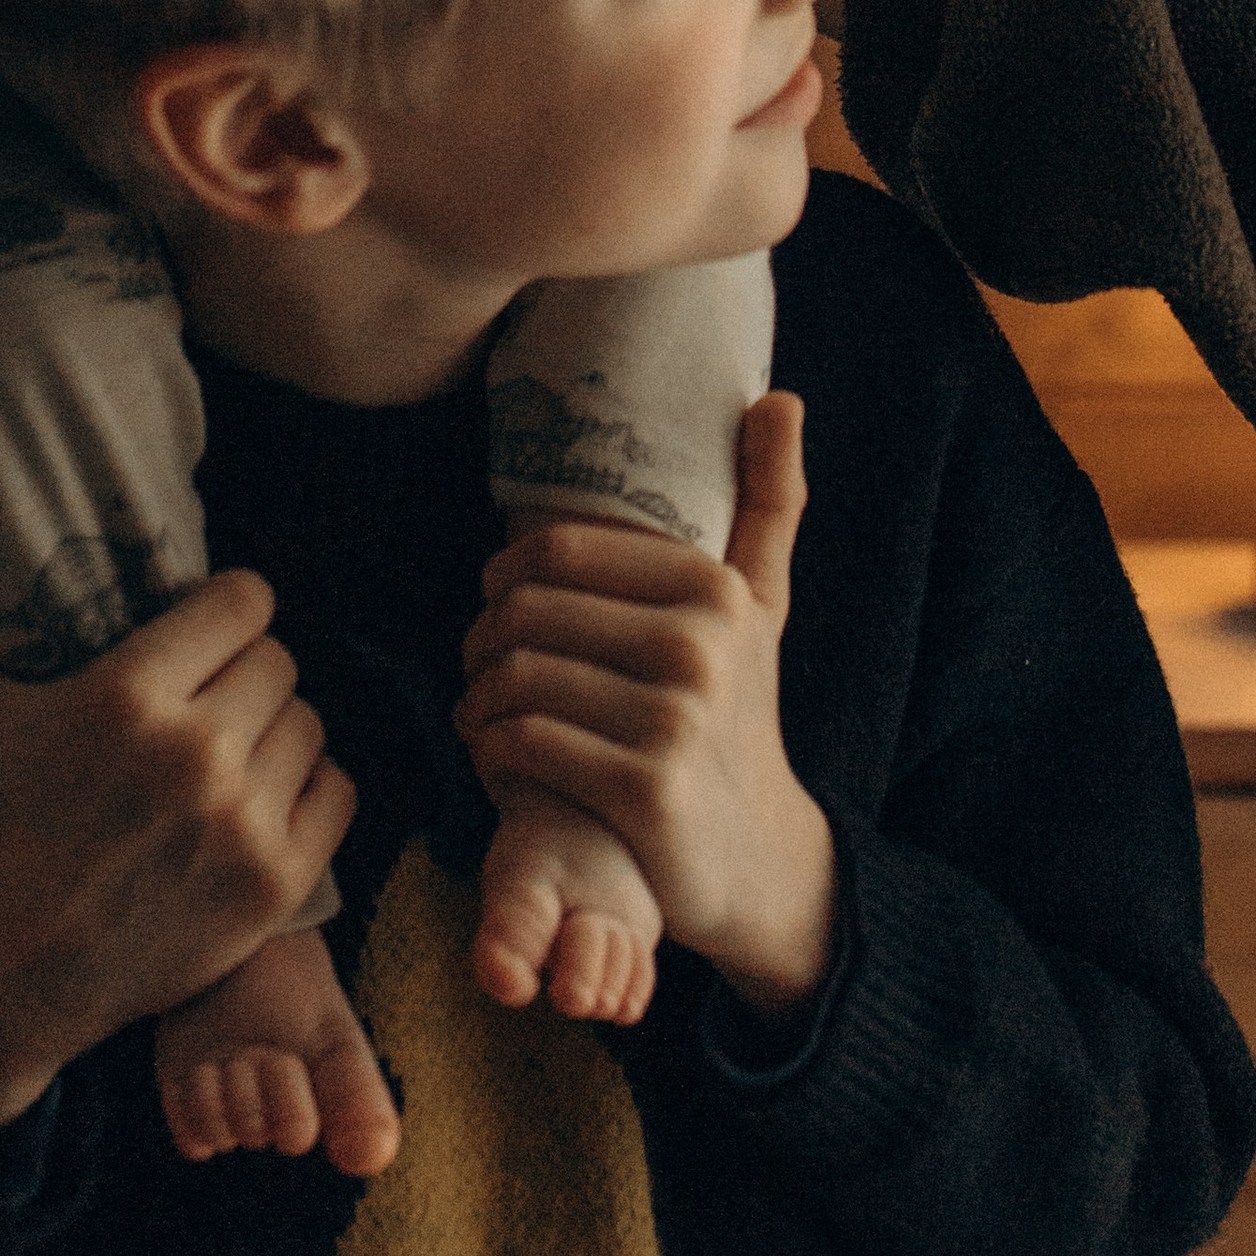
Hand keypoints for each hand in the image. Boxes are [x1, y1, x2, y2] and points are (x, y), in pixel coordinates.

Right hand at [0, 546, 354, 1136]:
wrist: (22, 964)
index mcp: (130, 696)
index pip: (246, 601)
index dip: (230, 605)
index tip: (211, 622)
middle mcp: (197, 753)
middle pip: (279, 660)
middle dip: (246, 669)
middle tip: (211, 693)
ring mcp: (243, 821)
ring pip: (310, 722)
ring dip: (276, 729)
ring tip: (232, 747)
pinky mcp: (277, 881)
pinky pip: (337, 792)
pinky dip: (310, 790)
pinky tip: (264, 795)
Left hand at [454, 395, 836, 1023]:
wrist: (758, 859)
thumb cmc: (737, 716)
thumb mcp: (761, 608)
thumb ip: (768, 502)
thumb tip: (779, 396)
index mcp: (716, 587)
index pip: (555, 551)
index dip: (503, 579)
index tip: (502, 613)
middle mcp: (702, 643)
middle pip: (524, 612)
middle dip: (481, 642)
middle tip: (479, 671)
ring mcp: (677, 717)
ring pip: (515, 677)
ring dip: (476, 700)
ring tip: (483, 714)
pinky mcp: (645, 787)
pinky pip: (523, 741)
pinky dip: (490, 749)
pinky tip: (497, 758)